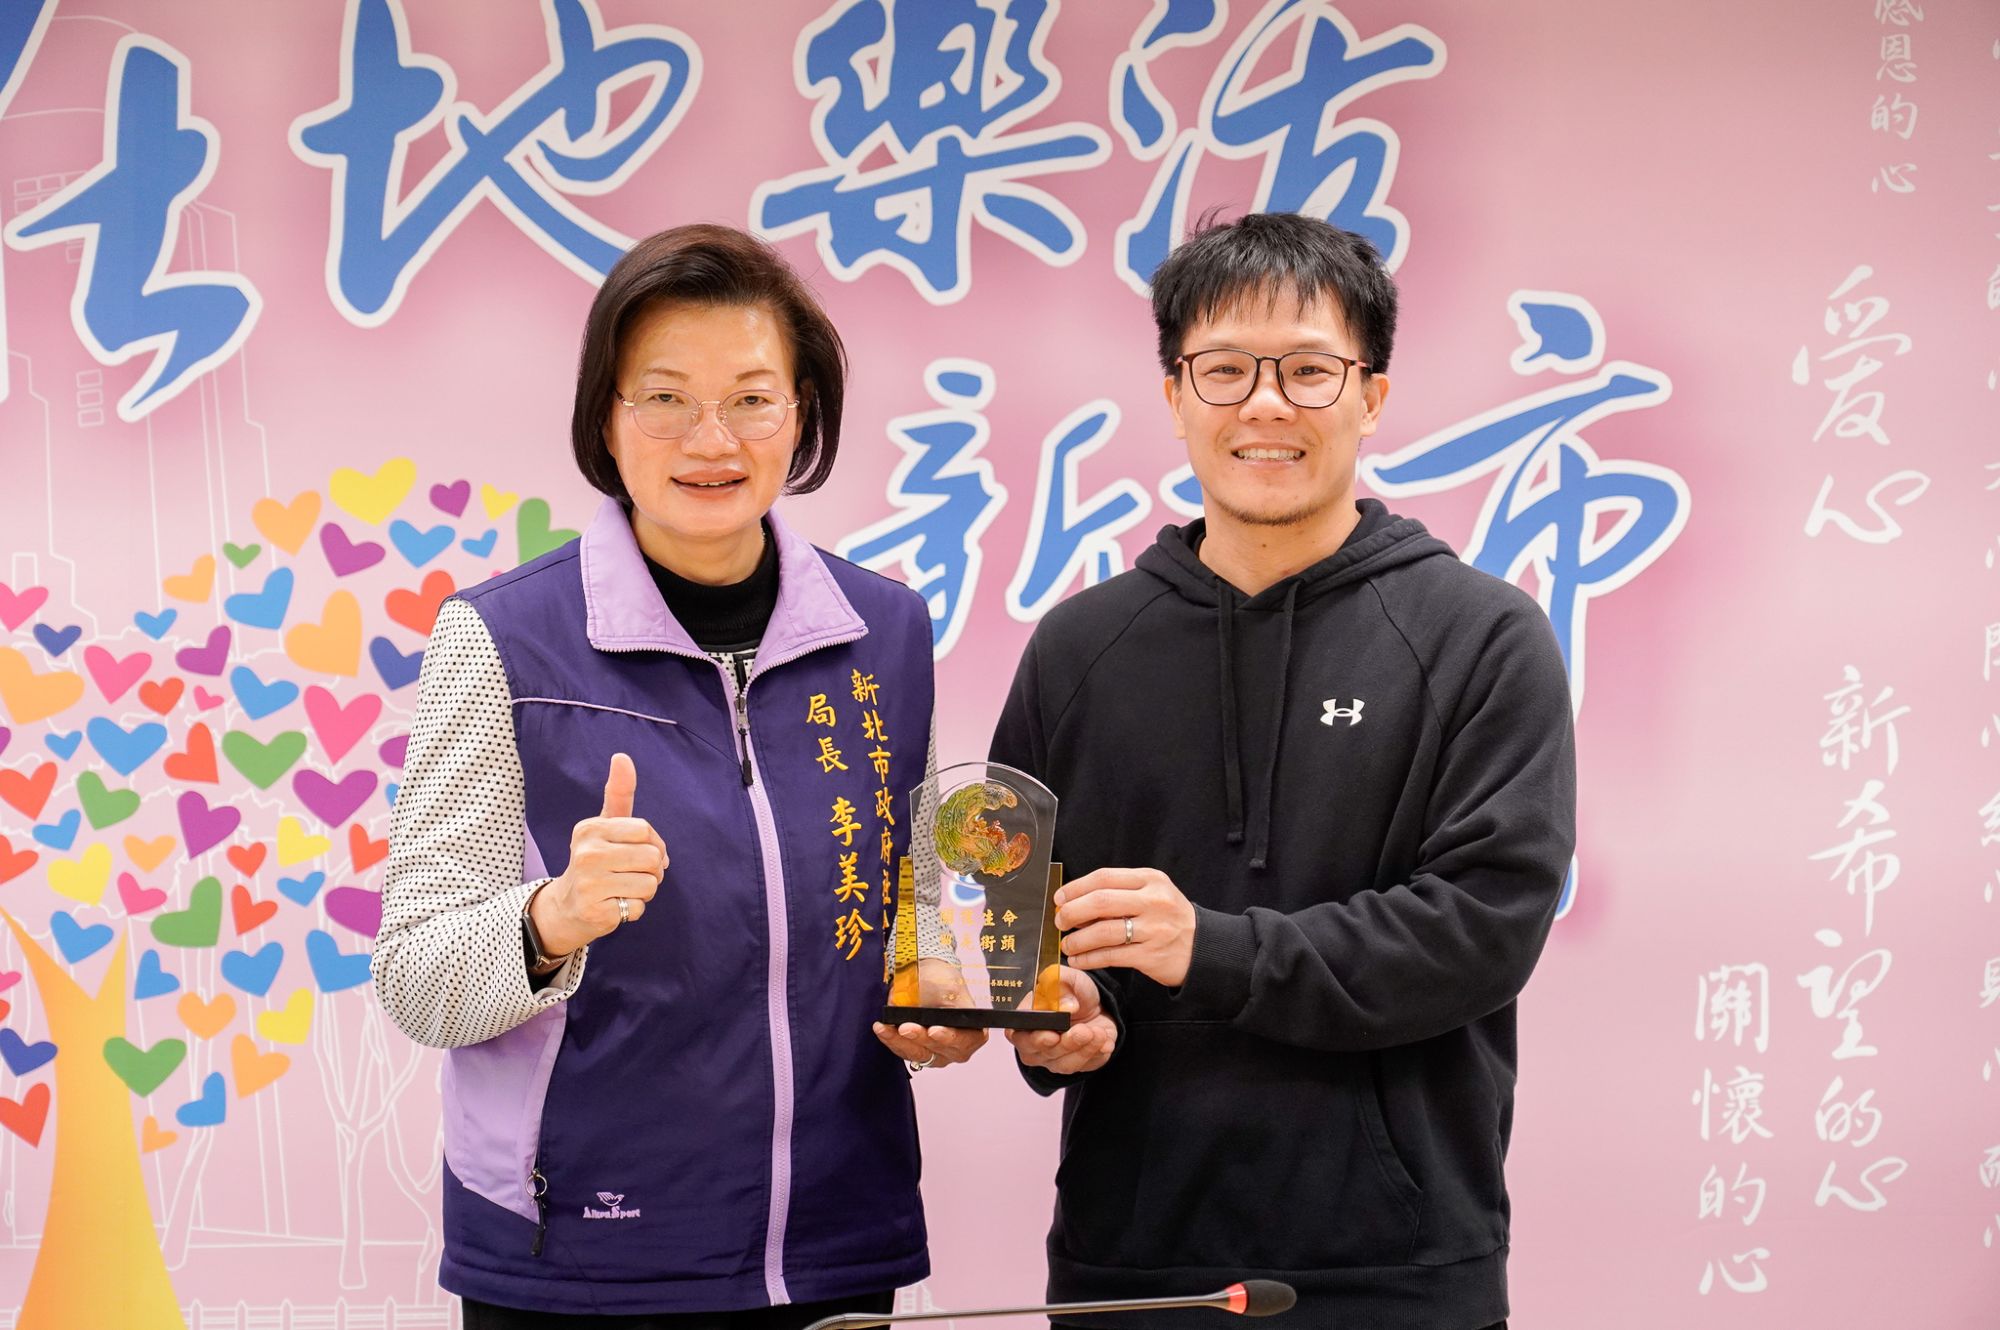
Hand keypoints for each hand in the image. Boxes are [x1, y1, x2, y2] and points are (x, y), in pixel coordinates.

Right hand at [531, 753, 667, 956]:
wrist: (568, 907)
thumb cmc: (597, 860)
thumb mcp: (606, 825)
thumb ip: (618, 793)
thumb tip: (622, 756)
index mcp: (590, 828)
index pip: (646, 831)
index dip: (654, 845)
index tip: (639, 853)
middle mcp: (586, 853)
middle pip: (652, 858)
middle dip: (652, 870)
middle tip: (631, 874)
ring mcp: (589, 883)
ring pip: (650, 883)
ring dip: (644, 891)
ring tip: (622, 889)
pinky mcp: (596, 911)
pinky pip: (639, 907)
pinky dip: (634, 910)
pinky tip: (614, 905)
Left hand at [873, 958, 988, 1067]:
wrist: (930, 979)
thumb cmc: (943, 981)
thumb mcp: (945, 984)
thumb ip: (934, 999)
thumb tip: (911, 1009)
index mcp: (973, 1029)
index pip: (965, 1040)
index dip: (950, 1038)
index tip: (934, 1030)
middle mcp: (957, 1046)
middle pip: (939, 1051)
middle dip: (920, 1038)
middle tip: (905, 1027)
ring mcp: (938, 1053)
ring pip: (918, 1054)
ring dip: (900, 1041)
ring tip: (886, 1028)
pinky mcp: (919, 1052)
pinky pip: (904, 1052)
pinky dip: (892, 1041)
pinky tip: (882, 1029)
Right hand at [1006, 966, 1115, 1074]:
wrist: (1096, 1005)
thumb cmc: (1073, 992)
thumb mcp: (1068, 977)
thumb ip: (1061, 982)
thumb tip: (1066, 1007)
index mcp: (1024, 1022)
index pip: (1019, 1035)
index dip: (1034, 1038)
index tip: (1052, 1035)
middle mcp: (1034, 1045)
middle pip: (1044, 1053)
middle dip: (1067, 1043)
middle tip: (1083, 1031)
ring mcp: (1054, 1058)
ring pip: (1066, 1063)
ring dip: (1084, 1048)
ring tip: (1098, 1032)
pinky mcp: (1076, 1064)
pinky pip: (1085, 1065)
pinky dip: (1096, 1053)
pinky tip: (1104, 1040)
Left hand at [1054, 866, 1196, 987]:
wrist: (1204, 948)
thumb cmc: (1170, 919)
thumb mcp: (1153, 894)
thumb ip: (1121, 893)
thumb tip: (1076, 902)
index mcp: (1151, 880)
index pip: (1104, 877)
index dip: (1076, 887)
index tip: (1060, 898)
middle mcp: (1153, 901)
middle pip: (1101, 901)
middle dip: (1072, 912)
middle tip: (1061, 921)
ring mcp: (1153, 929)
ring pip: (1103, 930)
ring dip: (1078, 939)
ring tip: (1067, 944)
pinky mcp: (1150, 955)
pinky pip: (1111, 956)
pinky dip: (1090, 958)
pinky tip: (1080, 959)